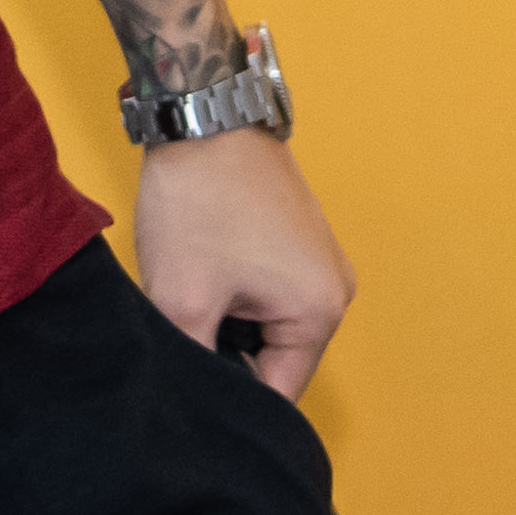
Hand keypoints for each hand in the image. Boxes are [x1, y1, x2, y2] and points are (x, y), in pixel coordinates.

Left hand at [128, 130, 353, 398]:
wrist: (202, 112)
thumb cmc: (199, 198)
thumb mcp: (182, 296)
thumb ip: (193, 362)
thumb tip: (192, 402)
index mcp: (320, 312)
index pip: (275, 394)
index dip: (226, 397)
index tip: (187, 384)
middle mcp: (335, 289)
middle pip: (272, 358)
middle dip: (224, 351)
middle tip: (180, 324)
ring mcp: (319, 260)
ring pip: (264, 323)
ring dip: (225, 317)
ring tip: (190, 287)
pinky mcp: (298, 237)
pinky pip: (266, 288)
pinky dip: (231, 288)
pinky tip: (201, 264)